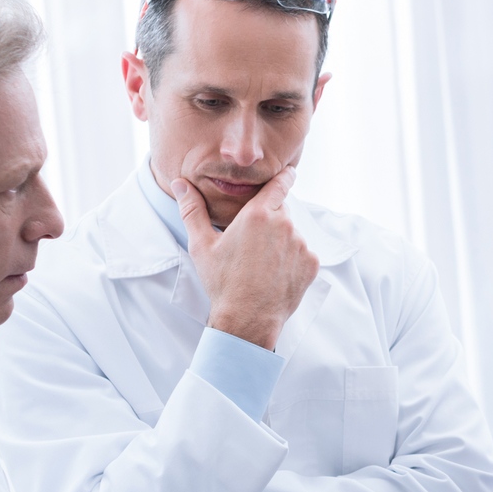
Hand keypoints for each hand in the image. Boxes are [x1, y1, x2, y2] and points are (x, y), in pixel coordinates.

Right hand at [177, 167, 317, 349]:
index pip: (279, 183)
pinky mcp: (311, 264)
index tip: (288, 172)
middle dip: (270, 218)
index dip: (284, 176)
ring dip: (281, 240)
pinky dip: (292, 259)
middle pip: (282, 210)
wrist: (247, 319)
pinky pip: (303, 253)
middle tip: (253, 240)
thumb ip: (192, 210)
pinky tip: (275, 273)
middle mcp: (284, 225)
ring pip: (292, 233)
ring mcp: (300, 245)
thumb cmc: (222, 282)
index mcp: (257, 214)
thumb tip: (181, 184)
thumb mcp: (202, 245)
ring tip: (262, 262)